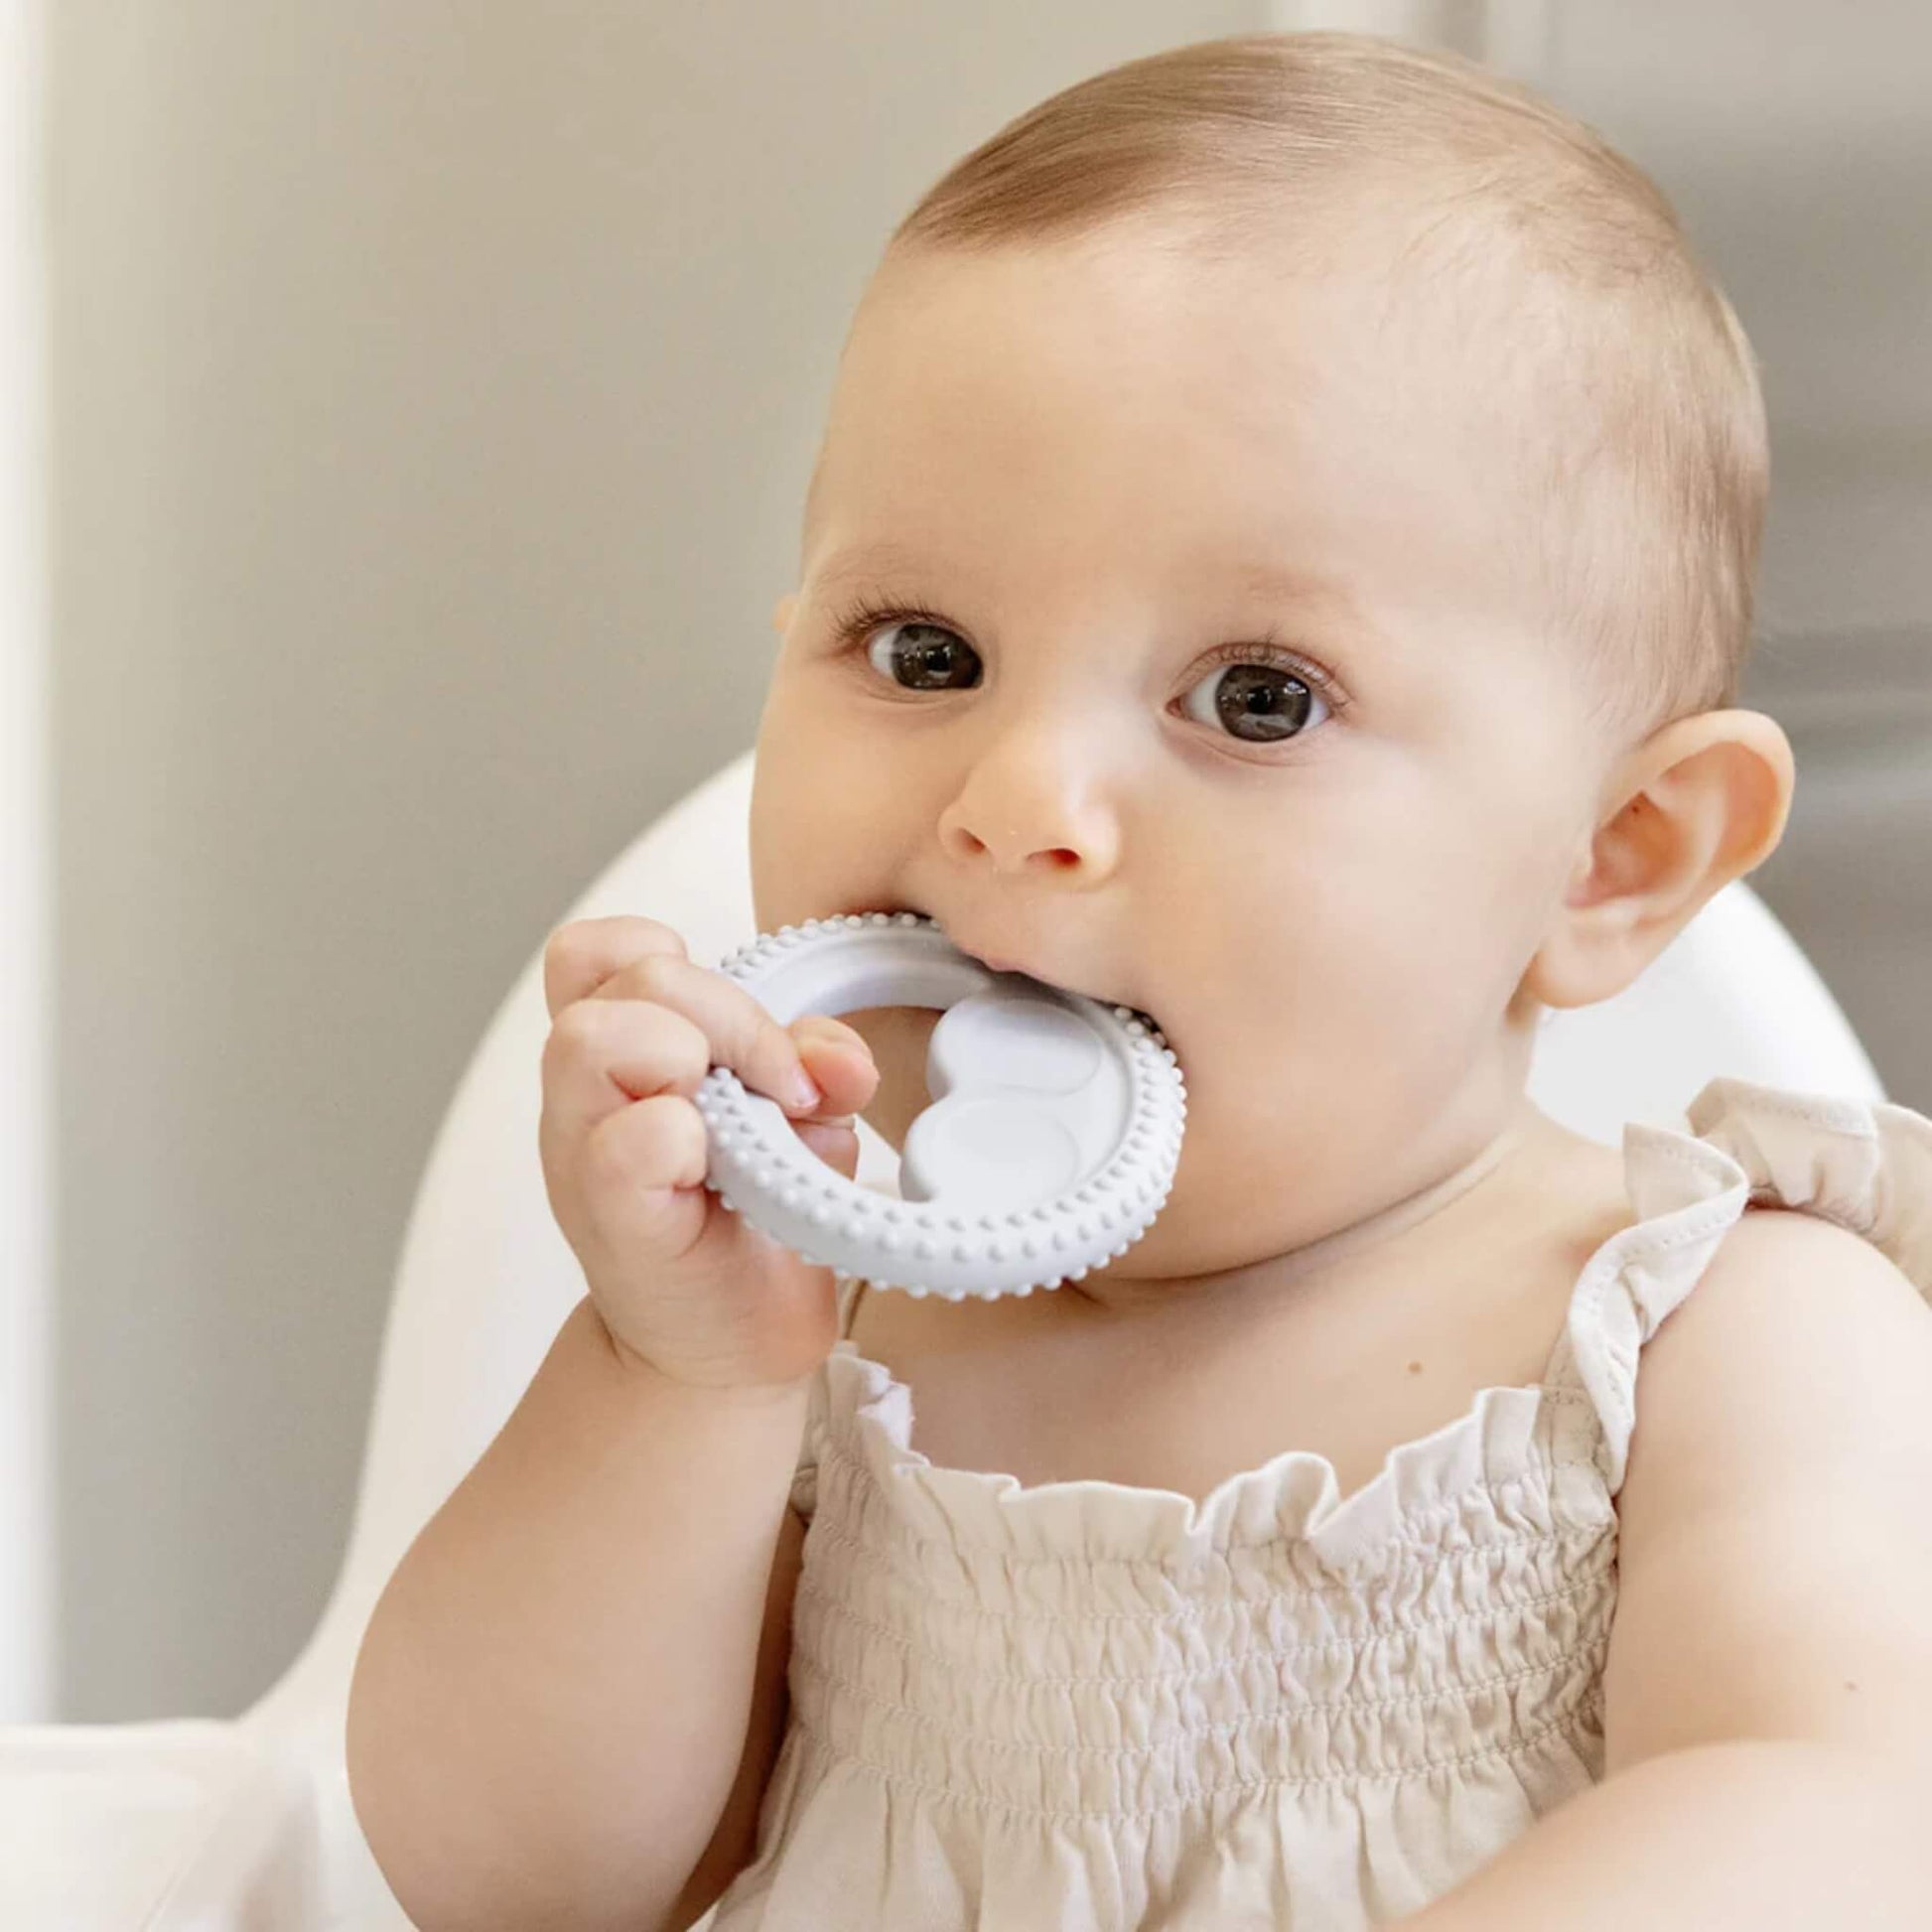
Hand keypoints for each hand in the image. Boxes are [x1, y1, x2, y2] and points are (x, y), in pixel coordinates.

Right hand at [538, 915, 879, 1389]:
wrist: (731, 1343)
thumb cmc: (755, 1220)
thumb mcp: (805, 1124)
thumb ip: (821, 1070)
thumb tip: (838, 1061)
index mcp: (626, 1049)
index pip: (606, 948)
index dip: (691, 968)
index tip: (762, 1044)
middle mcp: (587, 1091)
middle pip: (631, 976)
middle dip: (731, 1017)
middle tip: (784, 1092)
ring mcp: (584, 1151)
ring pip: (590, 1035)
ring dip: (689, 1061)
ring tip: (733, 1130)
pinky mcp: (611, 1219)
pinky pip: (624, 1143)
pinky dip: (679, 1139)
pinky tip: (713, 1171)